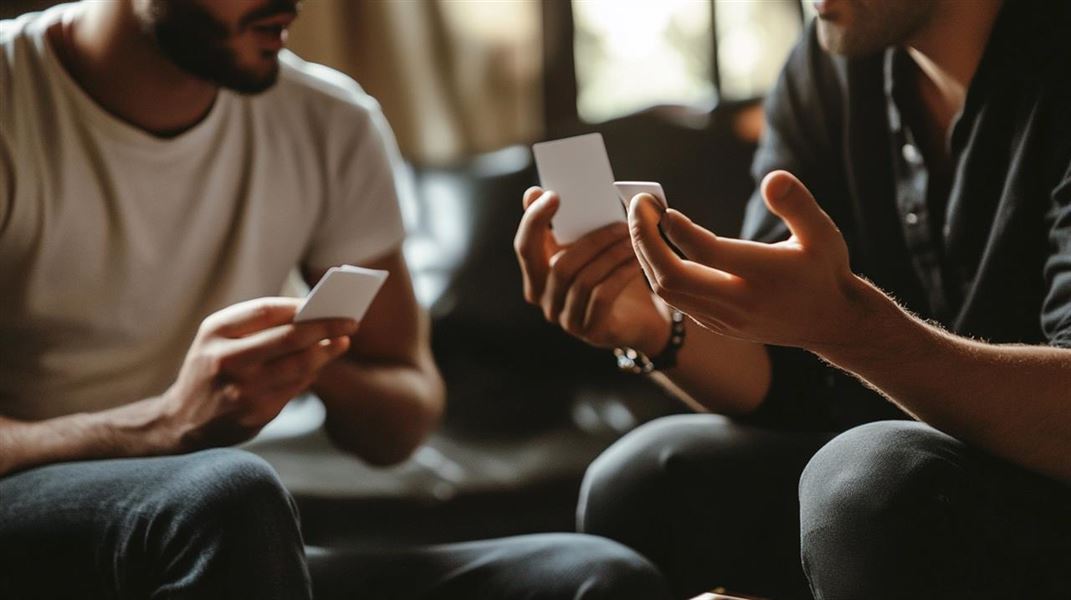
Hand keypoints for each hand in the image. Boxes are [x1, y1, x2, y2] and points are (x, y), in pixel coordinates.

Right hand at [155, 297, 357, 450]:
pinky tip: (320, 366)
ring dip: (327, 352)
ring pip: (299, 365)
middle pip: (290, 337)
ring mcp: (241, 390)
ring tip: (342, 342)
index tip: (327, 301)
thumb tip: (312, 315)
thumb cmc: (210, 368)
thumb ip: (257, 325)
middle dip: (326, 327)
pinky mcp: (255, 414)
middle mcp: (226, 360)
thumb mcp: (217, 338)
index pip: (267, 310)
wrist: (180, 421)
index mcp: (215, 333)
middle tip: (351, 322)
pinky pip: (295, 389)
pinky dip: (311, 375)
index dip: (302, 305)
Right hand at [514, 186, 670, 354]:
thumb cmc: (611, 273)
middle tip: (620, 222)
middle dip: (590, 240)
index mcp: (536, 275)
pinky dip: (620, 274)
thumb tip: (536, 192)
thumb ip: (564, 222)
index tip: (553, 195)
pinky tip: (637, 259)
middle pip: (556, 266)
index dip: (534, 221)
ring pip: (583, 280)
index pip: (525, 248)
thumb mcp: (588, 245)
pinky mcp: (591, 331)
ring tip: (634, 239)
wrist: (642, 316)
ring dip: (611, 255)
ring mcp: (566, 320)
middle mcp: (544, 300)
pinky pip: (601, 297)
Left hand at [628, 170, 870, 350]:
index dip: (678, 230)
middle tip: (638, 205)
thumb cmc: (824, 269)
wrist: (830, 322)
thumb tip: (773, 178)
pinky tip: (654, 244)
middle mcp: (740, 302)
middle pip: (674, 277)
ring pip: (668, 292)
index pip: (708, 254)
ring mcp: (724, 319)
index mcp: (765, 276)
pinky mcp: (716, 326)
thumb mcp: (823, 232)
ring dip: (646, 256)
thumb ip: (798, 204)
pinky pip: (675, 300)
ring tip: (641, 220)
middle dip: (646, 241)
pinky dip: (657, 271)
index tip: (660, 206)